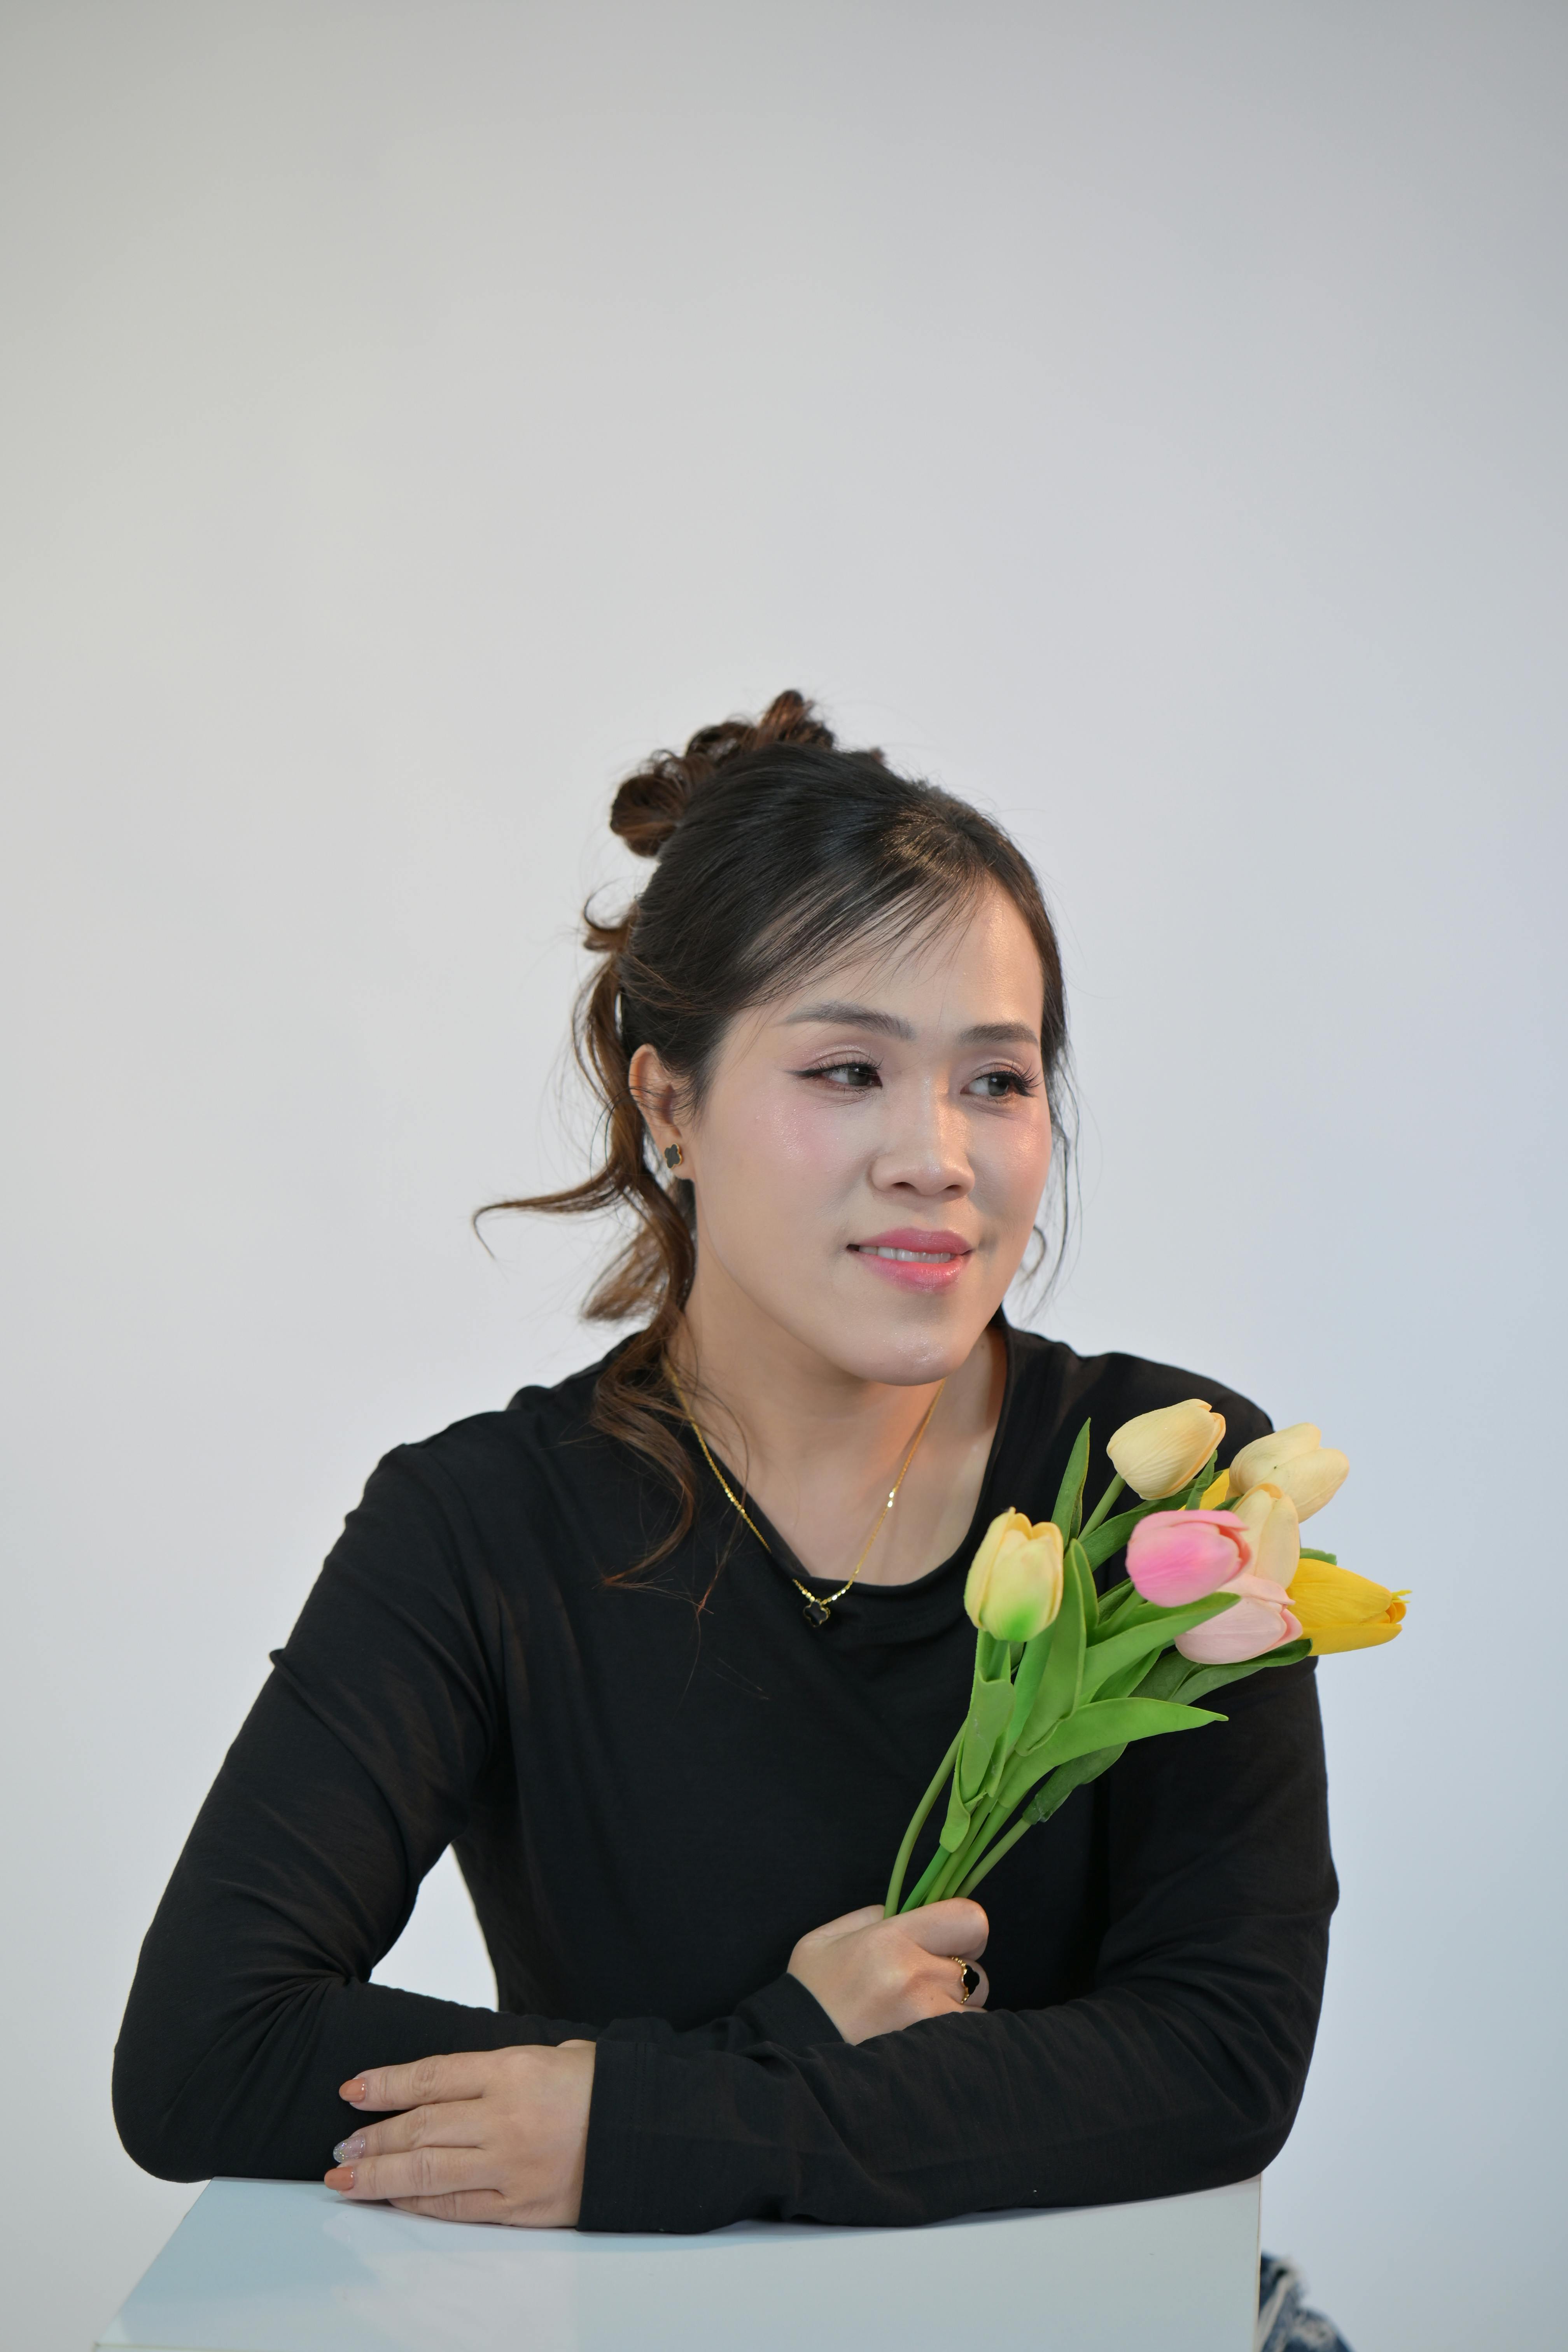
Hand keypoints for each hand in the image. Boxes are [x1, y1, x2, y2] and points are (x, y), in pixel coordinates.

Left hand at [324, 2041, 594, 2225]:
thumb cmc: (600, 2087)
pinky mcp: (520, 2207)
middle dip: (372, 2140)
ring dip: (380, 2177)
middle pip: (420, 2128)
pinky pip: (457, 2208)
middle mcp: (505, 2119)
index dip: (385, 2085)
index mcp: (512, 2071)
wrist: (649, 2133)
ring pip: (428, 2172)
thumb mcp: (553, 2054)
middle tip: (340, 2150)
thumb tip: (447, 2083)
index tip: (352, 2092)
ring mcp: (510, 2167)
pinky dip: (420, 2205)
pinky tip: (395, 2201)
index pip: (431, 2077)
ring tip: (347, 2180)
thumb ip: (500, 2068)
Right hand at [788, 1899, 989, 2043]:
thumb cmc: (810, 1994)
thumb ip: (872, 1917)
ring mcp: (926, 2021)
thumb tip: (906, 1912)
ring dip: (954, 2014)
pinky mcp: (930, 2056)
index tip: (947, 1943)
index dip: (965, 1930)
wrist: (791, 2056)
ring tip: (915, 2020)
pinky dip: (951, 2042)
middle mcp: (915, 1978)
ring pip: (974, 2011)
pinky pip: (965, 2043)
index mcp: (891, 1939)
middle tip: (920, 1988)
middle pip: (976, 1971)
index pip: (970, 1920)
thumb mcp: (827, 1938)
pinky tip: (918, 2044)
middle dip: (955, 1978)